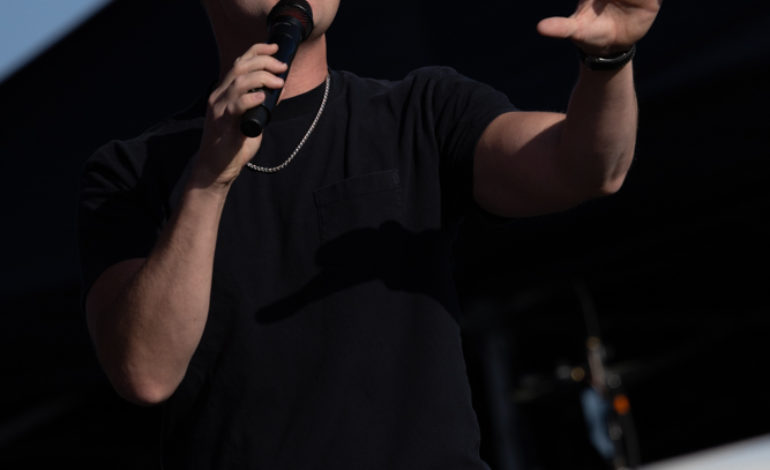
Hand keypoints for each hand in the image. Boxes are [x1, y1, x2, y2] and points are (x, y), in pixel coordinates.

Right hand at [192, 43, 287, 188]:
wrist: (215, 169)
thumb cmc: (233, 145)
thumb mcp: (251, 119)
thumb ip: (261, 105)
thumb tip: (280, 89)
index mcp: (225, 92)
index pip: (239, 62)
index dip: (257, 51)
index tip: (275, 48)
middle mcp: (219, 96)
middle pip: (240, 66)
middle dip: (264, 61)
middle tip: (282, 67)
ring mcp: (218, 108)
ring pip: (238, 81)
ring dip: (262, 77)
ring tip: (278, 82)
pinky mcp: (222, 122)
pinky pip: (236, 104)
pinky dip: (251, 98)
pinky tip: (263, 97)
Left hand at [537, 0, 661, 54]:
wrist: (611, 47)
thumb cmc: (589, 34)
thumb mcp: (575, 31)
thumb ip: (561, 27)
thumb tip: (540, 28)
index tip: (598, 1)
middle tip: (616, 0)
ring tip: (635, 2)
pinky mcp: (650, 0)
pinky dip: (653, 0)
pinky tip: (649, 4)